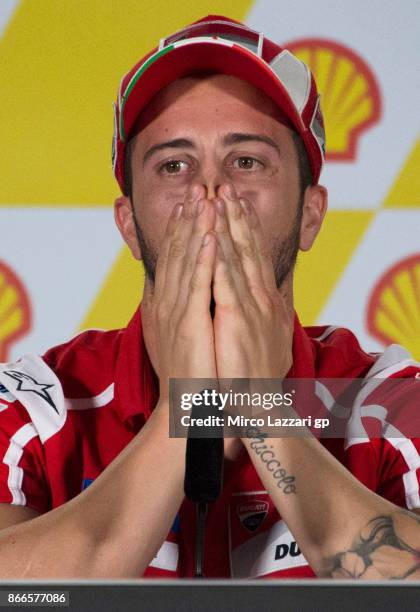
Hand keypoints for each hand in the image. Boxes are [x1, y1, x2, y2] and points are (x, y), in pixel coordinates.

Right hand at [142, 186, 217, 400]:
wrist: (190, 409)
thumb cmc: (193, 374)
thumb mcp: (187, 335)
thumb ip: (190, 308)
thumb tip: (196, 288)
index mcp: (172, 303)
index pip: (179, 258)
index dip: (186, 227)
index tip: (194, 200)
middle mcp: (171, 303)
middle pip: (181, 253)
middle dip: (190, 217)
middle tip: (199, 185)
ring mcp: (179, 313)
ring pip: (187, 263)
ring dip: (195, 229)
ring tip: (204, 199)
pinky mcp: (190, 326)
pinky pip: (198, 288)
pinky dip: (202, 261)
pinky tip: (209, 238)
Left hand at [212, 183, 292, 379]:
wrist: (258, 407)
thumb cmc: (256, 375)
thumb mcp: (267, 336)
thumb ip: (266, 308)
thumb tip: (267, 289)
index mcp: (264, 301)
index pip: (253, 256)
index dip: (244, 227)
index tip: (235, 202)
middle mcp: (260, 299)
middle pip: (246, 249)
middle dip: (234, 216)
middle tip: (224, 187)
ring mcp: (250, 308)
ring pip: (235, 259)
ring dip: (226, 227)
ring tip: (216, 199)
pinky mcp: (236, 320)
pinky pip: (225, 283)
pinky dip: (218, 259)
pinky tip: (211, 237)